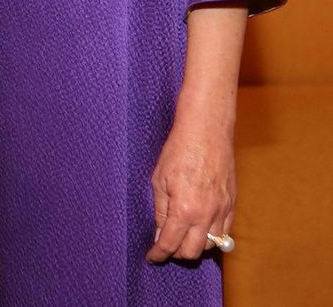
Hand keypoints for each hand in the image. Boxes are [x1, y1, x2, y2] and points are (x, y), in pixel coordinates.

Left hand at [146, 117, 235, 262]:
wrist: (206, 130)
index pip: (171, 243)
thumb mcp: (159, 179)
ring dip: (196, 245)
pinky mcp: (233, 203)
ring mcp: (223, 210)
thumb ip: (160, 210)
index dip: (159, 254)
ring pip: (212, 246)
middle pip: (193, 252)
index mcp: (185, 209)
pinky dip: (213, 236)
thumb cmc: (179, 149)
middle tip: (167, 246)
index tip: (152, 257)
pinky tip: (202, 227)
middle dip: (177, 253)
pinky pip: (226, 232)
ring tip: (183, 236)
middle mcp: (207, 215)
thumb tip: (160, 234)